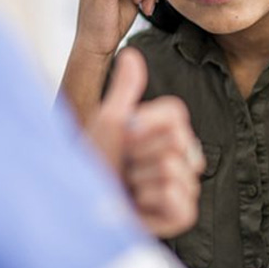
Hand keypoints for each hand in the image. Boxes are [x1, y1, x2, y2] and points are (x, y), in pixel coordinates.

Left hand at [85, 48, 202, 237]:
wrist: (83, 204)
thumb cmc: (94, 164)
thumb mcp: (107, 121)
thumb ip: (124, 89)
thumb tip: (131, 53)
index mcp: (167, 133)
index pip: (176, 113)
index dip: (145, 123)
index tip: (125, 135)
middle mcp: (182, 158)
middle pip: (176, 140)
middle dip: (139, 153)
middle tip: (125, 164)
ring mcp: (185, 186)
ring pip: (171, 169)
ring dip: (139, 179)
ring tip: (128, 186)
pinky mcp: (183, 214)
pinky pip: (174, 197)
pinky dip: (147, 200)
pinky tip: (137, 204)